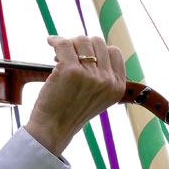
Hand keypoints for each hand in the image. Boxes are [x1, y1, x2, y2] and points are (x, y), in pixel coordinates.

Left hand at [23, 36, 125, 155]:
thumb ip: (102, 76)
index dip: (96, 50)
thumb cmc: (70, 111)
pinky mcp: (70, 71)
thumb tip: (90, 45)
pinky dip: (56, 40)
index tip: (83, 57)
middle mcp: (107, 81)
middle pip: (97, 42)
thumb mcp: (98, 97)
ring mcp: (90, 75)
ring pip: (81, 40)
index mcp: (117, 87)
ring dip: (69, 44)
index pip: (113, 52)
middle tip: (69, 56)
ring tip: (59, 55)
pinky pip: (64, 43)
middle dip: (81, 45)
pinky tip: (51, 41)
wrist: (53, 129)